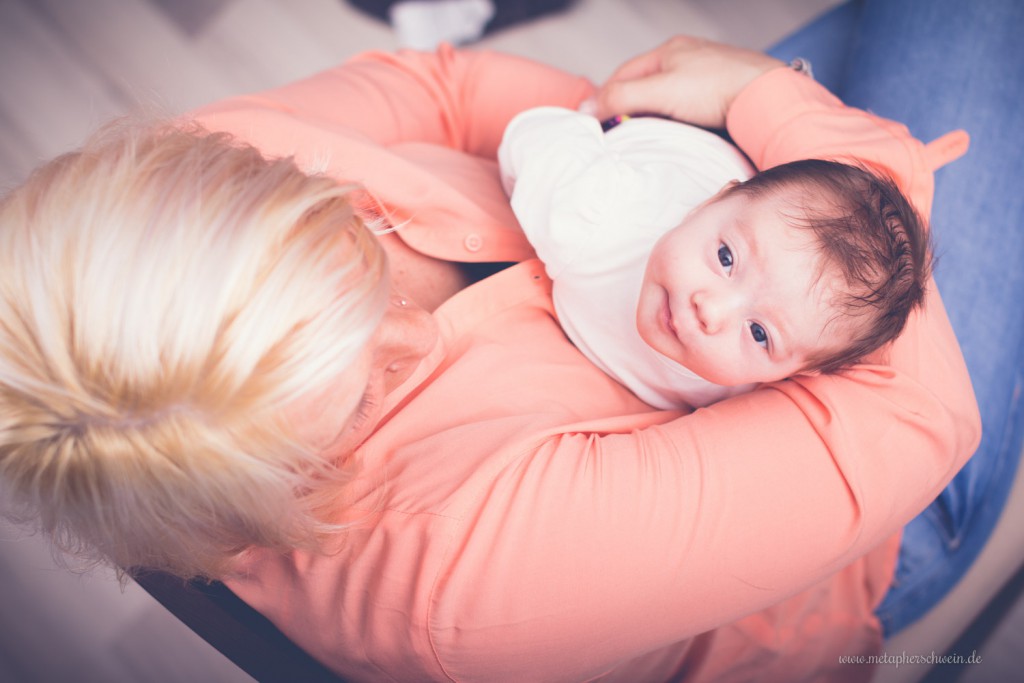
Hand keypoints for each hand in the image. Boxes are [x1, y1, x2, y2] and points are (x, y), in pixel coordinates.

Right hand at [591, 36, 785, 128]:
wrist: (767, 96)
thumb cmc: (718, 88)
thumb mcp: (659, 92)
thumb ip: (621, 98)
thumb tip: (588, 108)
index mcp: (669, 50)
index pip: (623, 75)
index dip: (605, 99)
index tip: (596, 123)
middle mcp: (688, 58)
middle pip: (645, 85)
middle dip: (629, 107)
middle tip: (619, 133)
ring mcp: (706, 74)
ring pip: (667, 96)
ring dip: (654, 115)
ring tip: (647, 136)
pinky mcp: (722, 93)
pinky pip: (689, 106)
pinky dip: (677, 118)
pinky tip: (679, 132)